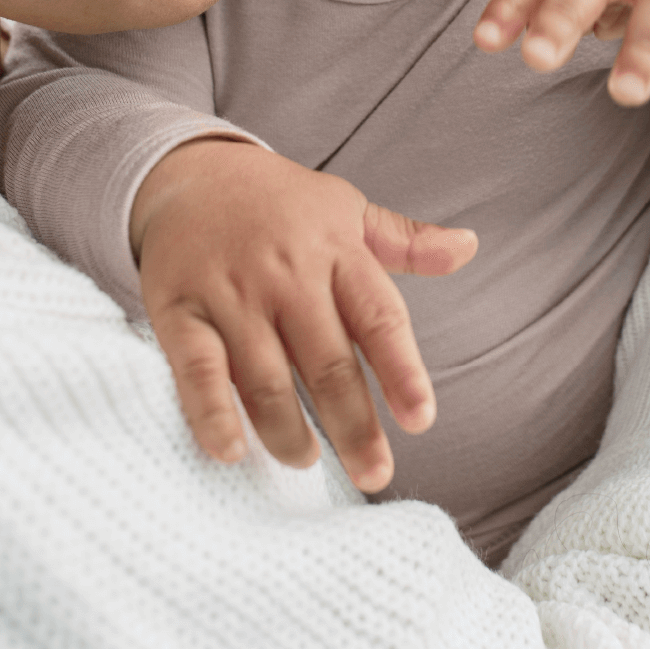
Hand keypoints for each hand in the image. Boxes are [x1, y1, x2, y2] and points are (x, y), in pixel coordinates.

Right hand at [130, 139, 477, 490]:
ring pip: (265, 377)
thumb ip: (407, 241)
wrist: (190, 173)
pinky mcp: (180, 309)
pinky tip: (231, 452)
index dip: (402, 371)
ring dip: (288, 431)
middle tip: (374, 474)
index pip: (378, 316)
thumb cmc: (281, 205)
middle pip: (326, 362)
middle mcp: (287, 273)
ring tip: (307, 461)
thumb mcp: (347, 209)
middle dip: (354, 425)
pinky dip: (213, 414)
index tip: (422, 420)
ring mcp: (231, 291)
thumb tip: (470, 246)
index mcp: (337, 250)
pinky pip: (197, 370)